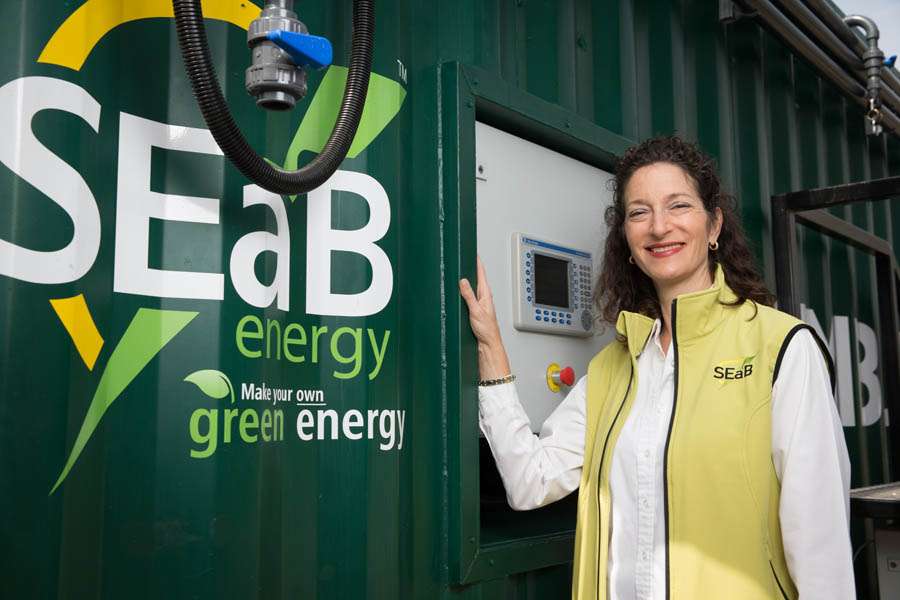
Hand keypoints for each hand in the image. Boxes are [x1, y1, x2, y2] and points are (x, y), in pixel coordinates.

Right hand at [459, 255, 510, 379]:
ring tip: (459, 270)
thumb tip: (463, 281)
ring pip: (471, 287)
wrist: (488, 346)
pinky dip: (462, 291)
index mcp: (485, 294)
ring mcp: (478, 304)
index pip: (481, 273)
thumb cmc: (487, 331)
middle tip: (464, 256)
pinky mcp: (473, 311)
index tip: (473, 250)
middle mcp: (483, 298)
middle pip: (475, 278)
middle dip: (470, 266)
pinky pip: (467, 297)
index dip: (477, 261)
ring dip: (466, 279)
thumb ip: (469, 296)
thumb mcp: (476, 311)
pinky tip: (458, 292)